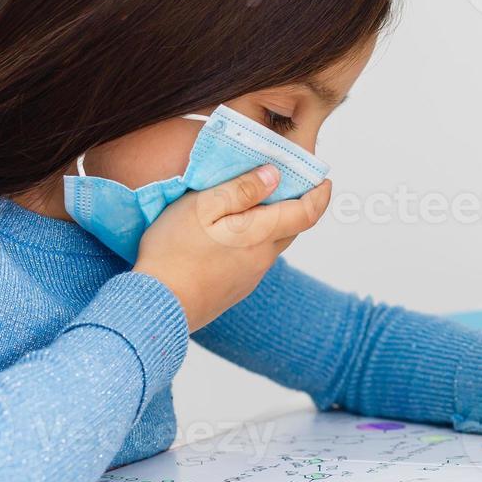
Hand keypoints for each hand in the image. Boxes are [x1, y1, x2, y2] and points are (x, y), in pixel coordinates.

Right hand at [134, 165, 331, 330]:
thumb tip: (274, 176)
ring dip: (272, 224)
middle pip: (291, 228)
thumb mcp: (204, 206)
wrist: (157, 306)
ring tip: (254, 205)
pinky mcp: (234, 289)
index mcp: (261, 234)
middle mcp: (263, 258)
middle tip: (288, 186)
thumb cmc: (176, 250)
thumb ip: (242, 189)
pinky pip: (254, 260)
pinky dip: (254, 241)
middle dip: (296, 206)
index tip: (324, 181)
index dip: (320, 196)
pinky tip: (231, 235)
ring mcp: (249, 277)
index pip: (307, 214)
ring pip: (271, 245)